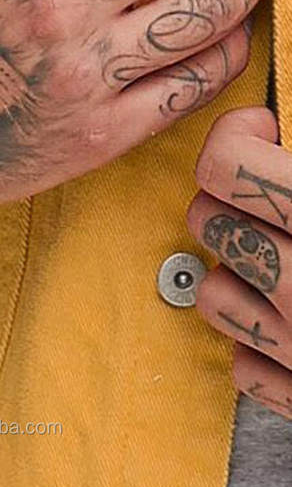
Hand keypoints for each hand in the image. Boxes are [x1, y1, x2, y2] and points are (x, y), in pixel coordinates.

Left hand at [188, 108, 291, 419]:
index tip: (261, 135)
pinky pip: (241, 361)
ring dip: (236, 272)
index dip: (236, 140)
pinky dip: (258, 341)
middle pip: (205, 220)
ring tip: (282, 262)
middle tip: (265, 201)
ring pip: (209, 291)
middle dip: (228, 203)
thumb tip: (263, 124)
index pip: (225, 165)